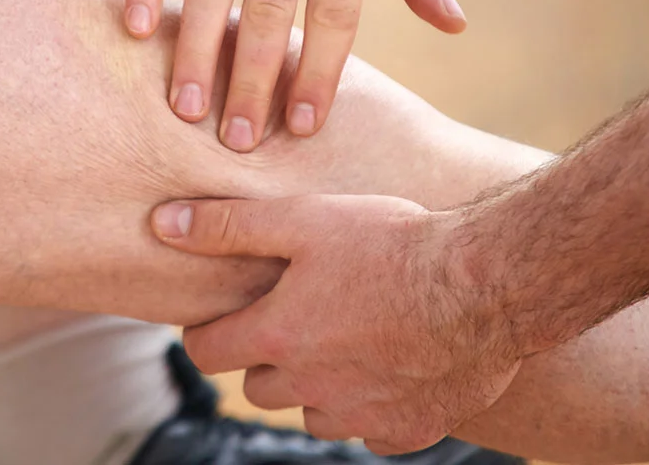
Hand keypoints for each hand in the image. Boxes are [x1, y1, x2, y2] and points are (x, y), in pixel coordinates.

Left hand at [151, 194, 521, 452]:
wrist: (487, 282)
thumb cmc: (393, 241)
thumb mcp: (304, 218)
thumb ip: (228, 224)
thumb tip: (162, 225)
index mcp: (278, 336)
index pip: (207, 352)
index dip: (206, 332)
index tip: (220, 317)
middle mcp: (311, 386)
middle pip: (259, 385)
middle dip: (264, 355)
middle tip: (290, 317)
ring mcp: (360, 415)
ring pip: (311, 413)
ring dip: (314, 384)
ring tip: (341, 337)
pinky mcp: (407, 430)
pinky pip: (367, 430)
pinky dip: (367, 405)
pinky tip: (386, 365)